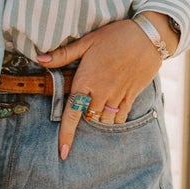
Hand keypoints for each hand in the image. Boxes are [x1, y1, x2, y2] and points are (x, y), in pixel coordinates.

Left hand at [38, 14, 175, 159]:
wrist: (149, 36)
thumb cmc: (116, 35)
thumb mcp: (87, 41)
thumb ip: (63, 54)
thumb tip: (40, 59)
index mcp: (86, 80)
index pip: (72, 114)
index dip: (66, 135)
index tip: (63, 153)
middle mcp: (101, 92)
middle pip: (88, 118)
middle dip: (84, 118)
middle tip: (83, 108)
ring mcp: (117, 96)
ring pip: (104, 120)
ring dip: (98, 118)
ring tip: (97, 106)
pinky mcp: (131, 96)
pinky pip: (120, 117)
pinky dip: (114, 119)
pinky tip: (112, 111)